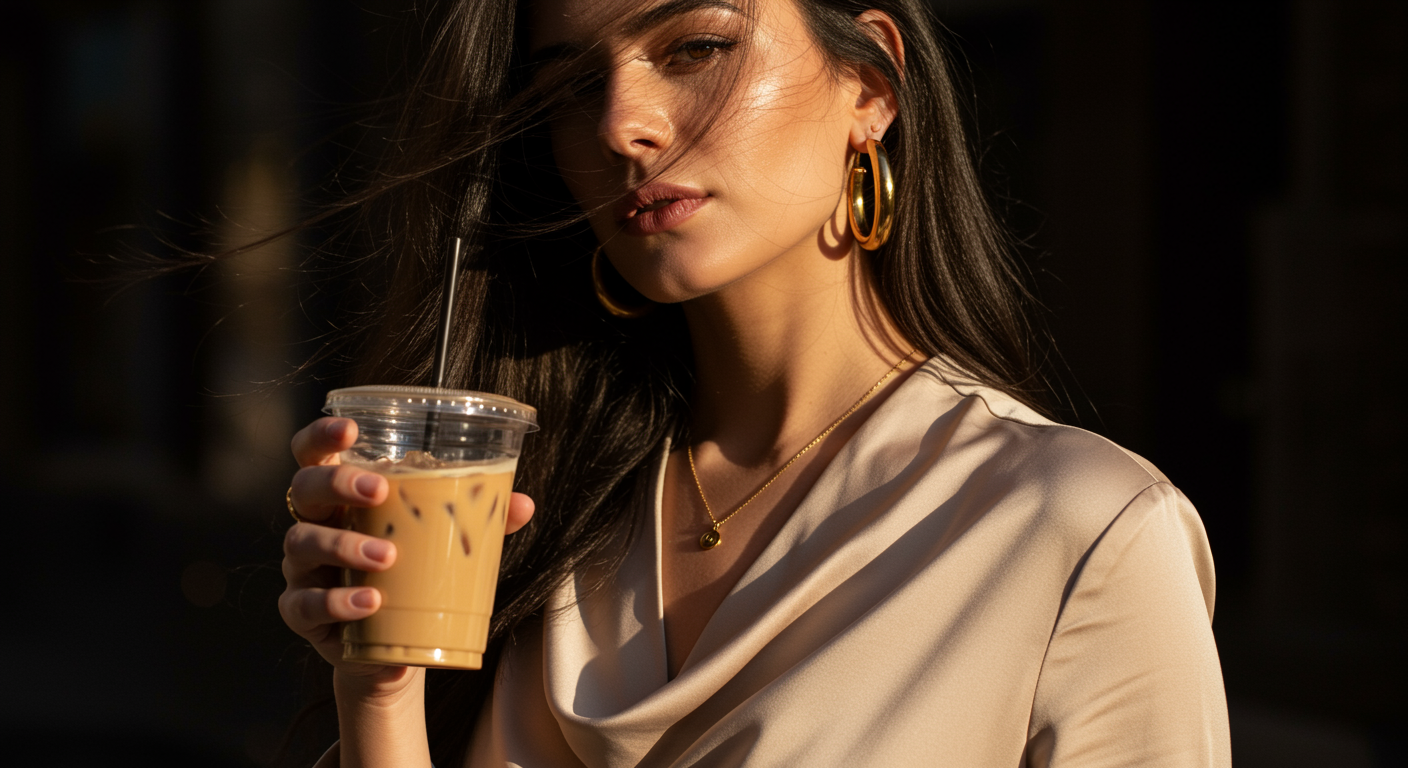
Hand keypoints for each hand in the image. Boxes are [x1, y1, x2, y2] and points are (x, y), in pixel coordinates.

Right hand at [278, 416, 535, 690]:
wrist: (391, 650)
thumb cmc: (411, 577)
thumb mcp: (441, 544)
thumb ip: (477, 521)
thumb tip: (523, 504)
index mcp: (341, 499)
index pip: (314, 456)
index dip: (321, 436)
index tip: (350, 429)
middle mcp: (314, 526)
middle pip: (304, 490)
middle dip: (338, 484)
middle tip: (378, 492)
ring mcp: (302, 571)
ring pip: (302, 544)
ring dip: (343, 545)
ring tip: (387, 556)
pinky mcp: (301, 615)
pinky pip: (304, 605)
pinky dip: (337, 602)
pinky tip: (369, 603)